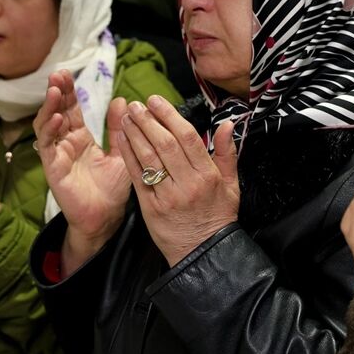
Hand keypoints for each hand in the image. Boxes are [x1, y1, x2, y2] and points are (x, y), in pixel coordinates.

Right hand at [33, 70, 130, 273]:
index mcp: (81, 138)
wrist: (107, 218)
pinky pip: (48, 146)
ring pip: (47, 125)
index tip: (68, 72)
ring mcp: (57, 155)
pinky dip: (50, 131)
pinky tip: (57, 119)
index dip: (69, 91)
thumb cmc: (113, 189)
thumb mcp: (121, 153)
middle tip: (58, 73)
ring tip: (54, 90)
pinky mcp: (53, 168)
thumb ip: (119, 129)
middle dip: (56, 92)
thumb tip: (122, 100)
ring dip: (49, 107)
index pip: (71, 109)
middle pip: (57, 112)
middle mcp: (66, 144)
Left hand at [114, 94, 239, 266]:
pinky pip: (138, 176)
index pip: (188, 138)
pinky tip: (122, 139)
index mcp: (207, 175)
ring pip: (149, 158)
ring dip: (135, 133)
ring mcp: (167, 196)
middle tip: (138, 104)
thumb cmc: (217, 217)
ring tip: (127, 116)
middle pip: (165, 144)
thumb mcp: (231, 185)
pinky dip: (128, 155)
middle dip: (148, 121)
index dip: (170, 116)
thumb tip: (227, 124)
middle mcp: (187, 183)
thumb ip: (227, 153)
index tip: (157, 101)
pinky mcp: (150, 207)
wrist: (203, 252)